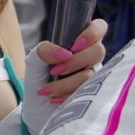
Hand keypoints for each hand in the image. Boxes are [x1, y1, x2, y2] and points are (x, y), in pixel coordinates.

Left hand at [22, 18, 106, 134]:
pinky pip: (89, 92)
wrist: (35, 107)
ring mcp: (95, 75)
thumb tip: (65, 53)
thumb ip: (45, 50)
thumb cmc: (38, 78)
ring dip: (67, 83)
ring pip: (93, 74)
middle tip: (55, 71)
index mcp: (80, 42)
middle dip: (75, 62)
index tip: (74, 47)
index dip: (92, 34)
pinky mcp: (94, 94)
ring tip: (47, 90)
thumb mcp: (35, 61)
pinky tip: (54, 99)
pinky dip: (69, 95)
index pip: (99, 27)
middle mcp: (91, 57)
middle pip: (98, 51)